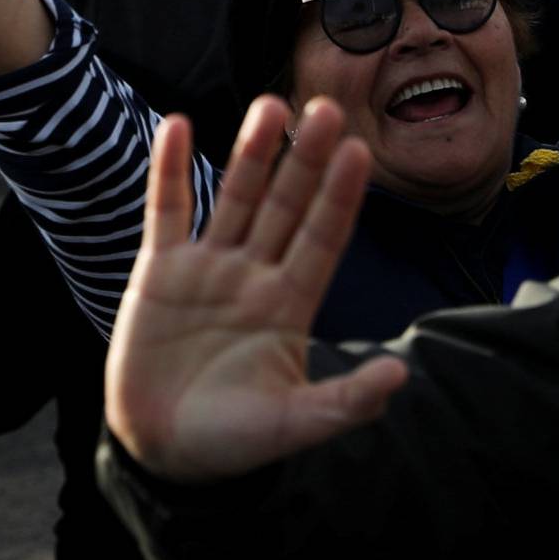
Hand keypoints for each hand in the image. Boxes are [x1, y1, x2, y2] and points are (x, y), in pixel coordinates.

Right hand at [107, 99, 406, 481]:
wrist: (164, 455)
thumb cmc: (234, 441)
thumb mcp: (294, 425)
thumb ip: (345, 401)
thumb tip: (400, 376)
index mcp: (292, 304)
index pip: (324, 237)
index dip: (339, 196)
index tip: (358, 151)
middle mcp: (255, 275)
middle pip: (286, 205)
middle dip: (305, 159)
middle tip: (326, 106)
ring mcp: (208, 269)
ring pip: (234, 198)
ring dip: (251, 153)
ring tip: (270, 104)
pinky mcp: (158, 274)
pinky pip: (166, 212)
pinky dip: (167, 170)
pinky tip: (176, 124)